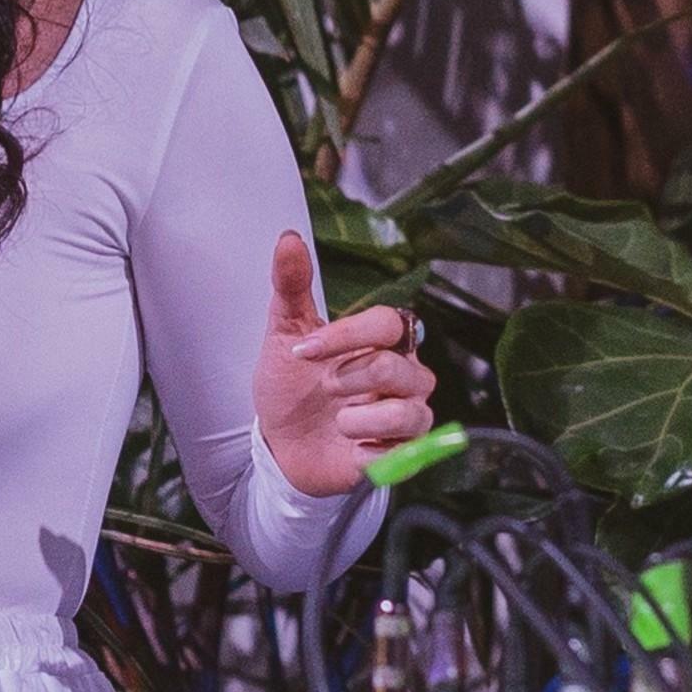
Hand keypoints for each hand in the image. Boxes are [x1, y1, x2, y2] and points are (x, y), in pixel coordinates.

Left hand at [252, 231, 436, 497]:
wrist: (280, 445)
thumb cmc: (290, 385)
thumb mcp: (284, 334)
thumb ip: (291, 286)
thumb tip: (288, 238)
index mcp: (380, 341)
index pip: (387, 323)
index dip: (347, 335)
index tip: (304, 351)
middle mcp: (402, 375)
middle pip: (399, 367)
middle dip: (353, 377)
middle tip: (326, 386)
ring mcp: (404, 415)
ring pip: (410, 411)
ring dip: (362, 419)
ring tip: (338, 422)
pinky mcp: (400, 454)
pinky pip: (406, 452)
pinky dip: (373, 452)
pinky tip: (351, 449)